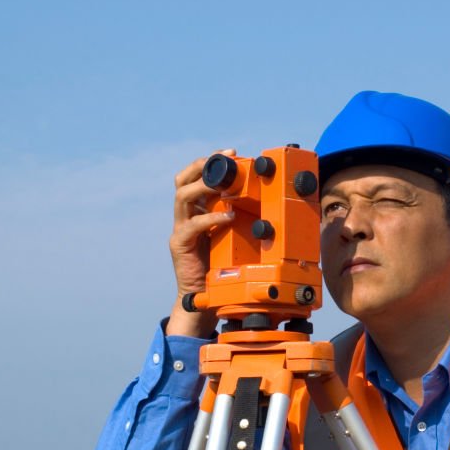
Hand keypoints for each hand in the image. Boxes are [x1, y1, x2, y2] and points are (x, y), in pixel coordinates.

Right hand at [166, 149, 236, 337]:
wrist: (204, 296)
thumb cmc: (222, 266)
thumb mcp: (235, 234)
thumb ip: (242, 217)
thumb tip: (269, 200)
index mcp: (198, 210)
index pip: (196, 178)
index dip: (210, 162)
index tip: (231, 153)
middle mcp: (186, 216)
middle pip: (182, 181)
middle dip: (201, 165)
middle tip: (222, 159)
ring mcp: (180, 229)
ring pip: (182, 197)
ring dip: (204, 187)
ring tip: (223, 185)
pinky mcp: (180, 245)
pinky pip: (192, 226)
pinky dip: (211, 218)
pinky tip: (228, 216)